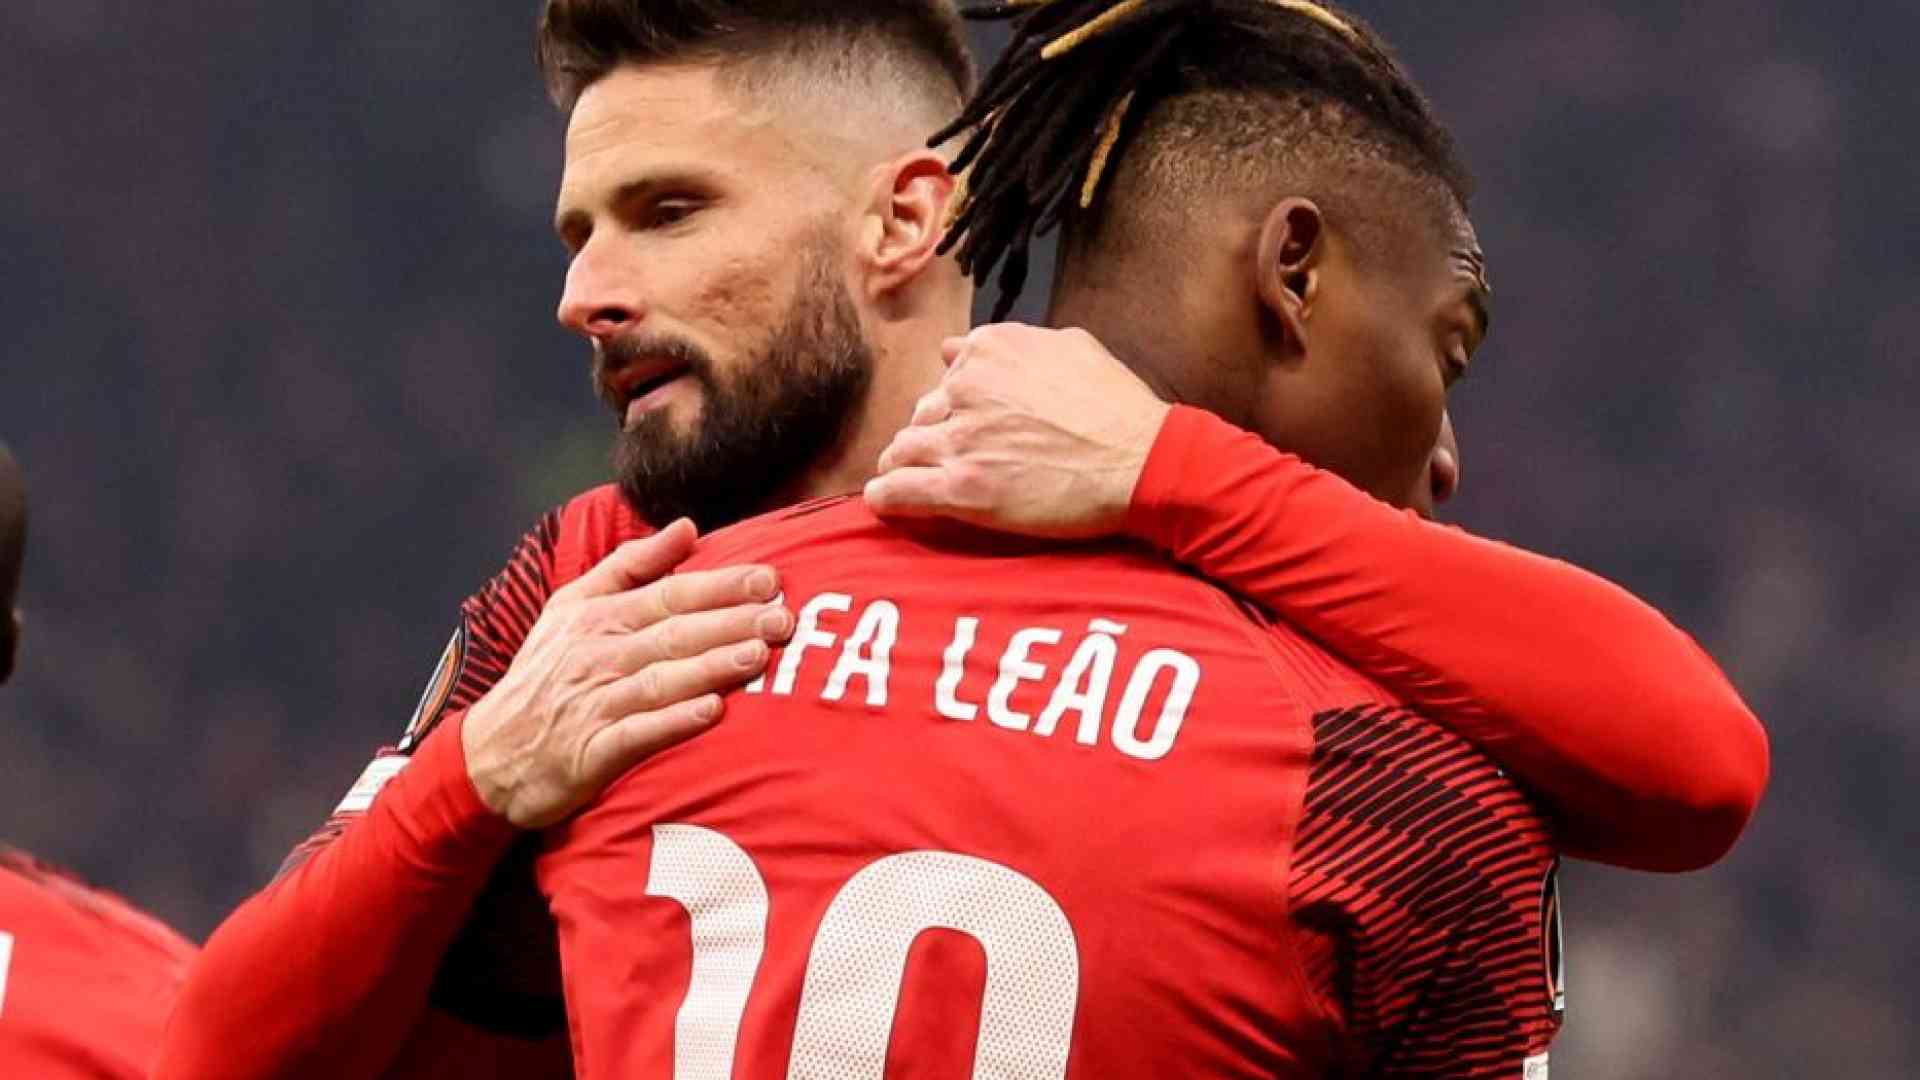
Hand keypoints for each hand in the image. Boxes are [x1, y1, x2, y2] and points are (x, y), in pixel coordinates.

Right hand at [461, 520, 793, 827]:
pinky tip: (711, 713)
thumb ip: (632, 564)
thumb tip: (687, 526)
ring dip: (710, 667)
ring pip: (660, 679)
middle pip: (673, 634)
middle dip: (731, 623)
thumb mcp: (573, 606)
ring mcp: (594, 703)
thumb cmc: (545, 675)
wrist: (490, 755)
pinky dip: (673, 722)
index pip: (668, 594)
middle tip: (784, 617)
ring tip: (758, 656)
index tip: (769, 578)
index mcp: (598, 616)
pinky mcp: (591, 752)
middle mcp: (597, 655)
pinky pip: (637, 734)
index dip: (720, 586)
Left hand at [865, 324, 1171, 537]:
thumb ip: (1016, 343)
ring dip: (906, 465)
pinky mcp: (960, 487)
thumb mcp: (1072, 346)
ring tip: (913, 481)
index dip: (957, 402)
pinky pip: (897, 491)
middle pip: (922, 413)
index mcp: (989, 350)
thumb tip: (964, 347)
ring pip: (902, 449)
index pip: (947, 373)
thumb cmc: (1119, 408)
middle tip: (952, 459)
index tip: (966, 422)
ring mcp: (960, 438)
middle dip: (933, 434)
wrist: (1142, 461)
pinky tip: (885, 502)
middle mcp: (966, 387)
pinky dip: (886, 497)